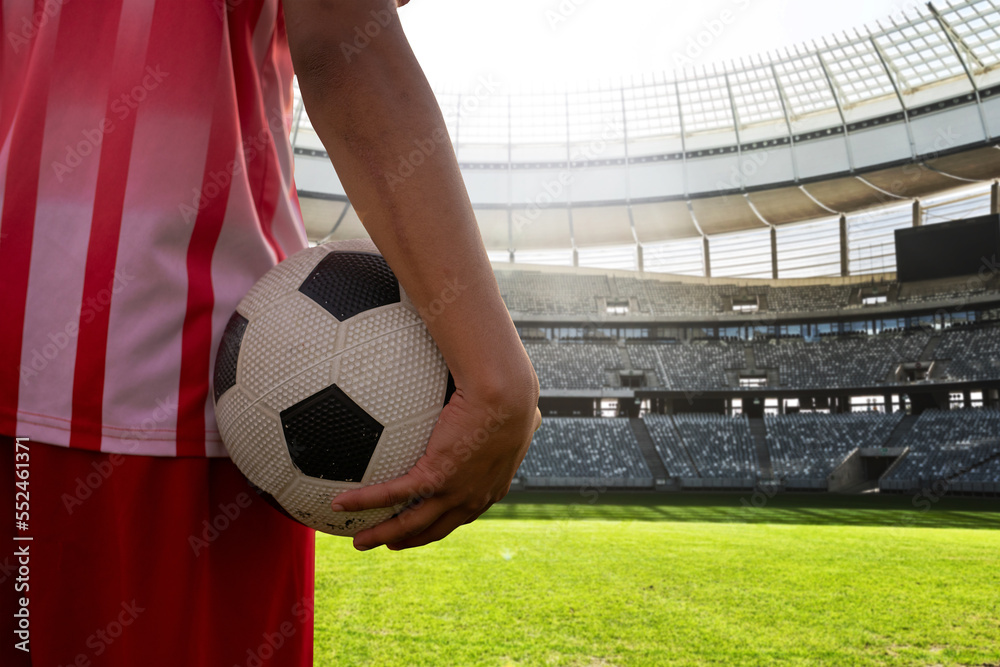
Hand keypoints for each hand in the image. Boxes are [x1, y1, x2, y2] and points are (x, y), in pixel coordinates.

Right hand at [330, 373, 539, 550]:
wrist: (505, 393)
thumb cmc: (512, 394)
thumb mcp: (518, 413)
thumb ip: (511, 417)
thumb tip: (503, 400)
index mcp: (491, 486)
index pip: (463, 514)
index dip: (442, 523)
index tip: (425, 526)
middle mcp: (473, 497)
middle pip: (436, 528)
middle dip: (411, 539)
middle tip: (390, 545)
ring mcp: (453, 491)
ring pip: (411, 523)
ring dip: (382, 535)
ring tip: (359, 542)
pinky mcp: (434, 476)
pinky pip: (391, 494)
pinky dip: (365, 502)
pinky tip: (342, 505)